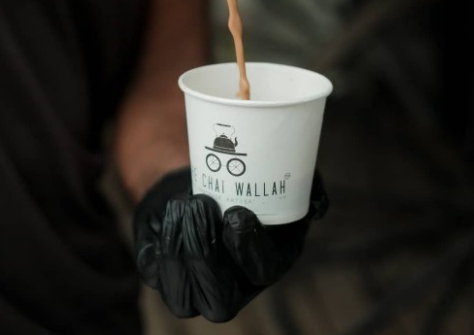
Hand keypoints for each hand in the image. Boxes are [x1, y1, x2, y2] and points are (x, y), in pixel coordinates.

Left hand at [133, 167, 327, 322]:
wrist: (197, 178)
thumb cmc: (242, 181)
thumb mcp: (278, 177)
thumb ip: (305, 184)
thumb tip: (318, 203)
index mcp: (266, 264)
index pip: (262, 271)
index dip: (249, 249)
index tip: (237, 213)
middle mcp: (231, 286)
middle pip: (218, 297)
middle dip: (206, 251)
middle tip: (201, 204)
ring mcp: (193, 286)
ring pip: (182, 293)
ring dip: (179, 247)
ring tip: (183, 204)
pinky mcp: (161, 272)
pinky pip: (155, 272)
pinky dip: (159, 243)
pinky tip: (169, 213)